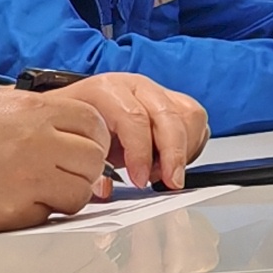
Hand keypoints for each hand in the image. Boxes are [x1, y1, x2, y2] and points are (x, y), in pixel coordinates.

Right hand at [0, 84, 115, 233]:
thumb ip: (27, 109)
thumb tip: (58, 120)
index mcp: (31, 109)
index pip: (93, 122)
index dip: (92, 138)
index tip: (80, 148)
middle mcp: (37, 141)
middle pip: (94, 158)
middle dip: (84, 169)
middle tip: (63, 174)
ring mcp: (30, 178)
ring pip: (81, 191)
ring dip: (68, 194)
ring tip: (41, 192)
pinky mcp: (17, 212)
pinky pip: (51, 215)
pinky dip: (42, 213)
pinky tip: (18, 204)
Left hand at [69, 71, 203, 188]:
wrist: (79, 110)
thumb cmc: (78, 126)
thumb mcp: (75, 144)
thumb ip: (89, 166)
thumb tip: (104, 186)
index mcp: (107, 90)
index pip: (135, 118)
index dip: (141, 153)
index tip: (140, 180)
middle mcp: (136, 86)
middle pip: (169, 115)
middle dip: (173, 155)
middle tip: (169, 182)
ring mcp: (158, 91)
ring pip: (189, 115)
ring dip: (184, 150)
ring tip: (165, 172)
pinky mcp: (175, 101)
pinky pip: (196, 121)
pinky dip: (192, 145)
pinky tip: (172, 161)